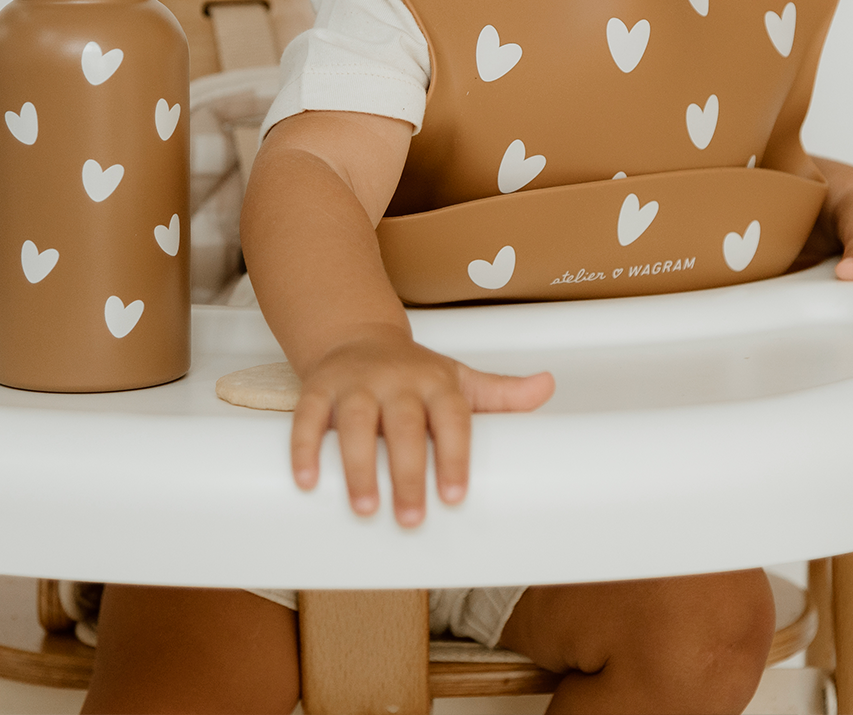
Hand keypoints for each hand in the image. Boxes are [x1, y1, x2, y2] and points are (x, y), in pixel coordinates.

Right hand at [290, 327, 554, 525]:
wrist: (358, 334)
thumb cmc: (414, 371)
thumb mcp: (459, 379)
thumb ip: (500, 393)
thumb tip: (548, 386)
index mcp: (435, 381)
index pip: (451, 418)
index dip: (454, 456)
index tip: (455, 498)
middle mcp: (396, 380)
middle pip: (403, 424)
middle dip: (408, 472)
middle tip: (412, 518)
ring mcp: (355, 383)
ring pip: (354, 421)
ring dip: (358, 465)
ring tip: (365, 507)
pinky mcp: (318, 388)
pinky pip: (307, 417)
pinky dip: (304, 448)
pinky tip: (307, 481)